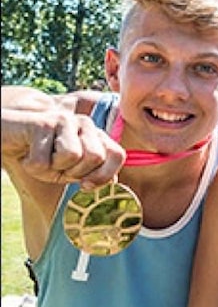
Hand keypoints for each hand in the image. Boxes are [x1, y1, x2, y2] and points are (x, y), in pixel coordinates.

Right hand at [2, 108, 124, 188]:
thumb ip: (92, 173)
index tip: (85, 186)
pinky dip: (33, 166)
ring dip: (52, 168)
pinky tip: (26, 154)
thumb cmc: (39, 156)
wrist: (5, 139)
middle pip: (95, 157)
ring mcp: (65, 120)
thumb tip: (115, 181)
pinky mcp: (43, 122)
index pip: (117, 154)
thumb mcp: (68, 170)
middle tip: (56, 166)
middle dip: (73, 172)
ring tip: (41, 158)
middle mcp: (85, 123)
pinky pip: (44, 160)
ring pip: (72, 155)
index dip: (105, 175)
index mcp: (95, 135)